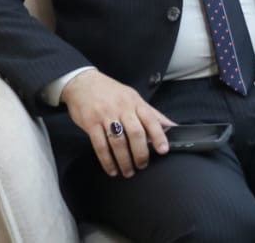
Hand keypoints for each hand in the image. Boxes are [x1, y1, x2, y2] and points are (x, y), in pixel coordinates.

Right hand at [60, 69, 174, 177]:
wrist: (83, 82)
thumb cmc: (111, 92)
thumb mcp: (133, 97)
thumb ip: (151, 113)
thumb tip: (170, 126)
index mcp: (135, 102)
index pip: (151, 119)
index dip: (158, 135)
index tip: (163, 150)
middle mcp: (122, 108)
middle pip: (135, 133)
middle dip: (141, 153)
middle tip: (143, 165)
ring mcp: (105, 115)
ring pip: (118, 141)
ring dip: (124, 160)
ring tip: (128, 171)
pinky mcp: (91, 123)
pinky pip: (100, 145)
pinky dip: (107, 160)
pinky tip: (111, 169)